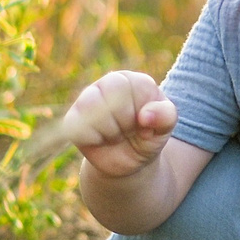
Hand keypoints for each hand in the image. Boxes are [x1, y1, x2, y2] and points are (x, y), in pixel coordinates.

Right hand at [61, 70, 177, 178]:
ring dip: (108, 132)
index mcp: (132, 80)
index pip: (127, 89)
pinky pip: (76, 128)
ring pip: (91, 113)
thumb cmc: (149, 135)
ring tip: (116, 135)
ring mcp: (87, 100)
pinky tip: (101, 140)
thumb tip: (145, 116)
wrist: (131, 160)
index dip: (137, 113)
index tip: (144, 123)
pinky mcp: (73, 119)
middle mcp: (107, 84)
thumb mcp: (166, 127)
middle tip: (128, 130)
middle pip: (109, 102)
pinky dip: (92, 139)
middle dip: (123, 124)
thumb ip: (165, 116)